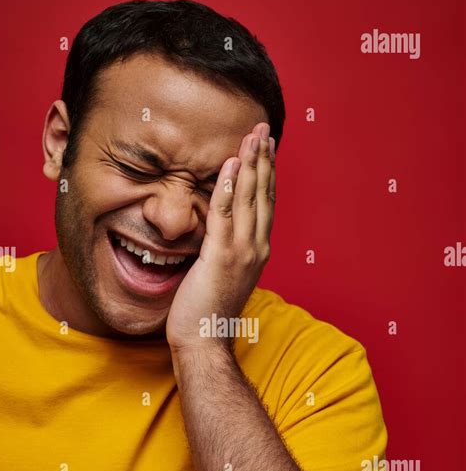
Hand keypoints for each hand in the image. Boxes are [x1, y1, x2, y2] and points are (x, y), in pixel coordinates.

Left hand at [166, 122, 275, 353]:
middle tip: (263, 129)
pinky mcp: (221, 256)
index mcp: (257, 251)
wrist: (205, 341)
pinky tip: (231, 163)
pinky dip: (229, 186)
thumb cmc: (208, 313)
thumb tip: (217, 233)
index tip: (265, 148)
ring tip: (252, 136)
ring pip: (248, 199)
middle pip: (263, 195)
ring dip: (251, 164)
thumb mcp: (222, 275)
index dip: (266, 174)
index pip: (264, 204)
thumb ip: (225, 250)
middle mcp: (256, 248)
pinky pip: (225, 213)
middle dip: (264, 160)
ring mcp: (242, 252)